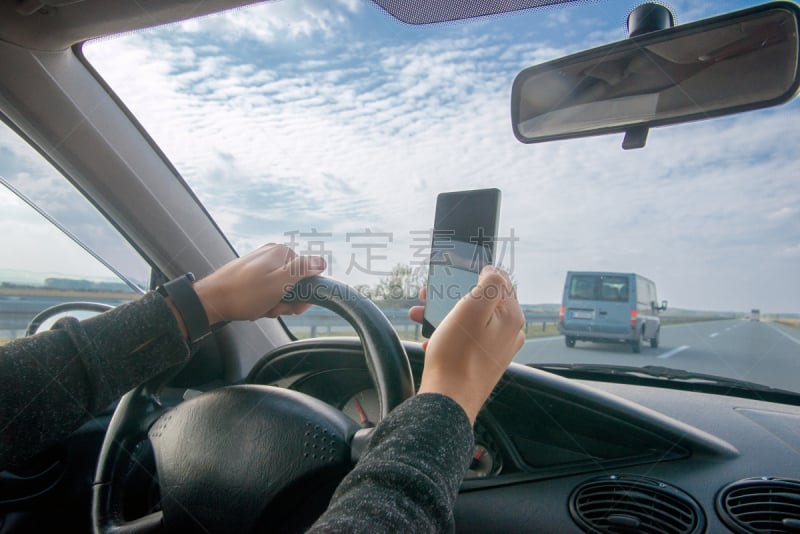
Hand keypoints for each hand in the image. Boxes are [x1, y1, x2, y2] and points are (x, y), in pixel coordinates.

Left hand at [192, 244, 325, 324]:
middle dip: (287, 301)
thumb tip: (322, 262)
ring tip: (262, 308)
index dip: (303, 294)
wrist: (211, 302)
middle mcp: (271, 255)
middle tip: (274, 307)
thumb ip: (303, 270)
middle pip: (294, 282)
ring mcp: (260, 265)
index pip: (308, 273)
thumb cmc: (243, 294)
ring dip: (275, 304)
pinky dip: (264, 302)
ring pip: (281, 290)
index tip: (294, 305)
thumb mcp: (279, 283)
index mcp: (281, 252)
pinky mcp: (251, 276)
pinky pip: (267, 291)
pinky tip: (256, 308)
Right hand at [409, 266, 524, 423]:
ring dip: (444, 314)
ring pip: (470, 320)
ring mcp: (496, 349)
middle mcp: (509, 333)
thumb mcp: (472, 309)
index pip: (499, 281)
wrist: (448, 400)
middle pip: (481, 302)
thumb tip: (493, 271)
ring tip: (421, 316)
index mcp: (512, 317)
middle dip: (452, 296)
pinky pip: (465, 340)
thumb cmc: (457, 356)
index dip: (473, 275)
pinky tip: (431, 339)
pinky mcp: (482, 362)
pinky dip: (447, 334)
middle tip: (429, 296)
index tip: (452, 277)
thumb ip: (489, 284)